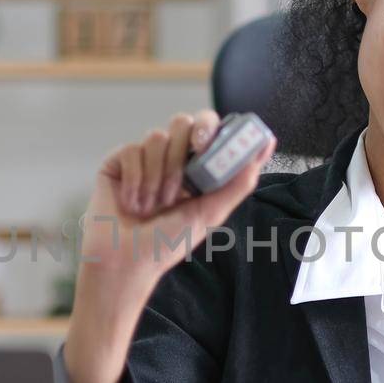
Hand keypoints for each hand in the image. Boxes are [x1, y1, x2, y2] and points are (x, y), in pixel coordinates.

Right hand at [78, 110, 276, 292]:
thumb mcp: (210, 214)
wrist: (127, 261)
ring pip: (156, 137)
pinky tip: (133, 203)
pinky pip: (131, 151)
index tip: (209, 140)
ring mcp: (143, 159)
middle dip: (186, 140)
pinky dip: (136, 180)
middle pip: (182, 121)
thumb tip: (266, 146)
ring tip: (155, 205)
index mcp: (194, 167)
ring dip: (160, 174)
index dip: (211, 125)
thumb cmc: (168, 243)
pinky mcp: (118, 163)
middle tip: (192, 153)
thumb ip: (238, 183)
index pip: (207, 129)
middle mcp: (169, 158)